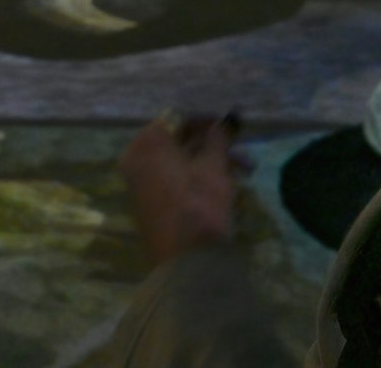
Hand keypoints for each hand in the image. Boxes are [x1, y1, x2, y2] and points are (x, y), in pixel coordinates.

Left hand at [119, 112, 242, 266]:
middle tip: (240, 149)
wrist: (187, 262)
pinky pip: (173, 179)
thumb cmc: (200, 205)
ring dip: (210, 162)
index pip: (179, 118)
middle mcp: (136, 159)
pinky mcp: (149, 203)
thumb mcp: (214, 167)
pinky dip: (196, 177)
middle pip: (178, 141)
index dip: (207, 120)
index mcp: (147, 143)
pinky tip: (225, 183)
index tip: (231, 123)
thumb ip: (216, 139)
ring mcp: (140, 183)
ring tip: (244, 170)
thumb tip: (221, 122)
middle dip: (213, 145)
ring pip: (179, 162)